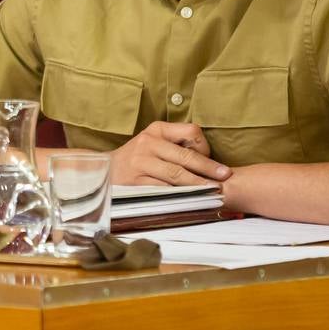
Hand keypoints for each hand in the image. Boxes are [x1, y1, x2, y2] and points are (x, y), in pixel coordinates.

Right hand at [109, 121, 229, 185]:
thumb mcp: (153, 141)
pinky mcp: (136, 182)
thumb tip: (208, 159)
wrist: (104, 170)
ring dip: (197, 185)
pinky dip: (179, 195)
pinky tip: (190, 199)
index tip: (208, 158)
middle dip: (208, 168)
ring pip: (176, 175)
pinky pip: (163, 189)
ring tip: (212, 191)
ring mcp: (141, 163)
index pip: (191, 131)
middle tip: (224, 177)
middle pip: (185, 156)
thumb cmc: (136, 157)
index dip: (204, 146)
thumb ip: (176, 145)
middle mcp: (148, 143)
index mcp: (157, 129)